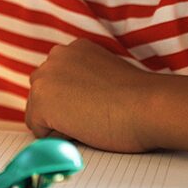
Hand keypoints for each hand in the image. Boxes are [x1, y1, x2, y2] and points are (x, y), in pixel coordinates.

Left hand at [24, 39, 159, 152]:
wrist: (148, 106)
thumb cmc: (138, 99)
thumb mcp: (106, 77)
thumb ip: (85, 81)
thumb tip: (71, 105)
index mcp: (74, 49)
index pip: (56, 82)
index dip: (73, 102)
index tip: (94, 107)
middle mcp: (55, 57)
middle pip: (41, 95)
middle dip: (60, 111)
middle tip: (93, 116)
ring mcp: (45, 78)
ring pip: (39, 113)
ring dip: (60, 124)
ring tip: (92, 120)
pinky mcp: (42, 102)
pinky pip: (40, 131)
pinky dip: (58, 138)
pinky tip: (84, 128)